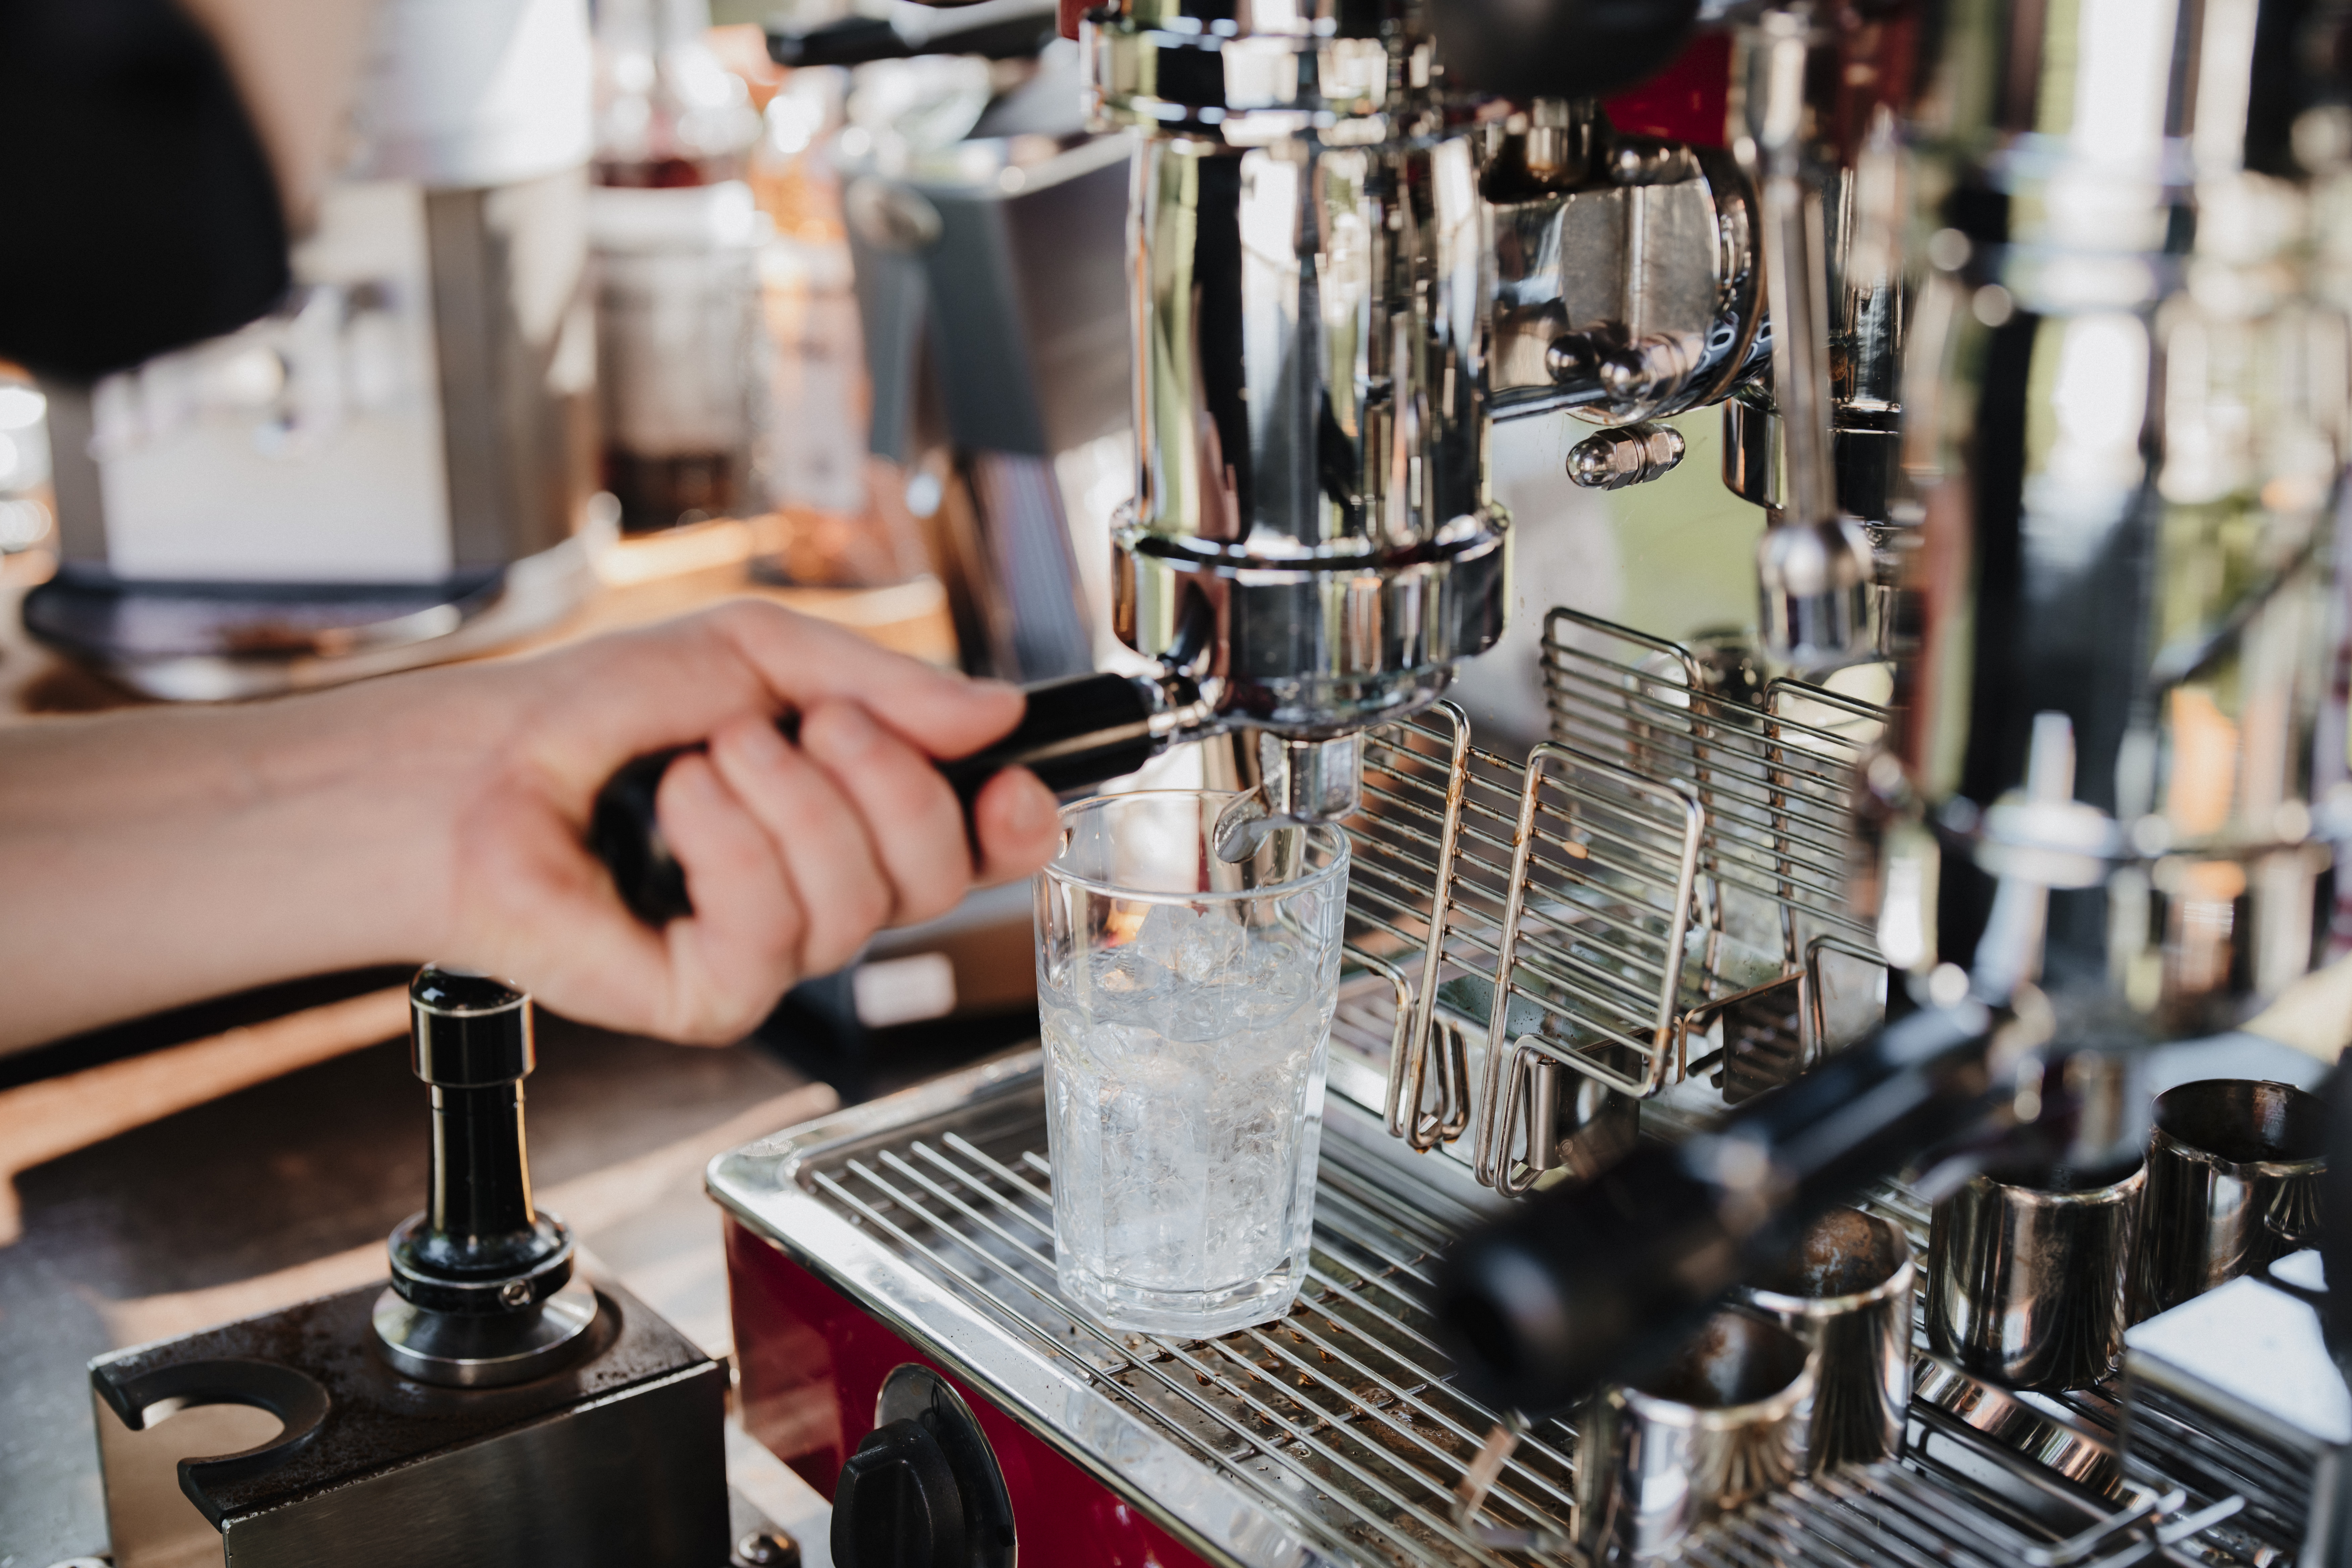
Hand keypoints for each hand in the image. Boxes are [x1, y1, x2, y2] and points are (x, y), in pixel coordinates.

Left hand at [435, 601, 1061, 1043]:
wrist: (472, 768)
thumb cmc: (591, 712)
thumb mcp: (752, 652)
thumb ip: (881, 679)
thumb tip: (995, 711)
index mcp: (847, 814)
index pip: (974, 845)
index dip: (1012, 820)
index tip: (1010, 780)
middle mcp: (821, 892)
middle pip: (936, 875)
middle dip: (880, 781)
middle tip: (794, 729)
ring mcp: (769, 953)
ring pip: (859, 905)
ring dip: (782, 804)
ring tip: (704, 761)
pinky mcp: (711, 998)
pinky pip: (776, 939)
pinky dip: (729, 851)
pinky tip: (677, 811)